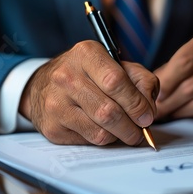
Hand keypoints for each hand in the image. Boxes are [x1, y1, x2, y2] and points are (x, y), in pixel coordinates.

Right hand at [20, 40, 158, 145]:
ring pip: (101, 131)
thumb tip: (149, 109)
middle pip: (108, 111)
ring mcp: (56, 102)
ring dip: (120, 136)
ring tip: (126, 131)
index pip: (115, 81)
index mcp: (86, 54)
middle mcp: (66, 76)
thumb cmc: (87, 76)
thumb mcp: (116, 65)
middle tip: (141, 130)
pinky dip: (104, 139)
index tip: (147, 116)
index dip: (136, 103)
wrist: (43, 87)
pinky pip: (89, 140)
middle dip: (132, 126)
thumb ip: (141, 80)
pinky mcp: (53, 126)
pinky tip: (105, 130)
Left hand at [154, 32, 192, 120]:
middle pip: (191, 86)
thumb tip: (147, 94)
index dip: (167, 82)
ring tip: (167, 114)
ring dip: (179, 112)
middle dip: (169, 102)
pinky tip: (182, 114)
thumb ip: (166, 72)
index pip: (185, 62)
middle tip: (156, 110)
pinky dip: (192, 117)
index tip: (156, 95)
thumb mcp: (182, 56)